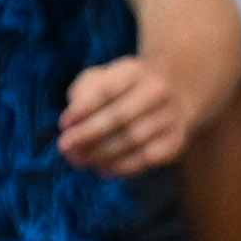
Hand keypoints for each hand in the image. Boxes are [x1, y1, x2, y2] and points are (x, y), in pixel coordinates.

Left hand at [56, 57, 197, 179]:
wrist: (173, 92)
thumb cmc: (120, 90)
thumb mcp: (100, 79)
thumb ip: (82, 95)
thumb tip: (71, 125)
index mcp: (135, 71)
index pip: (106, 90)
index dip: (83, 110)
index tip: (63, 124)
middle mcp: (157, 90)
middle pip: (119, 116)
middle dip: (88, 135)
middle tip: (64, 147)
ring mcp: (170, 115)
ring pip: (133, 139)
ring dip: (101, 153)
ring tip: (79, 160)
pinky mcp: (176, 139)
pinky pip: (148, 157)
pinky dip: (123, 166)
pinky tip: (103, 169)